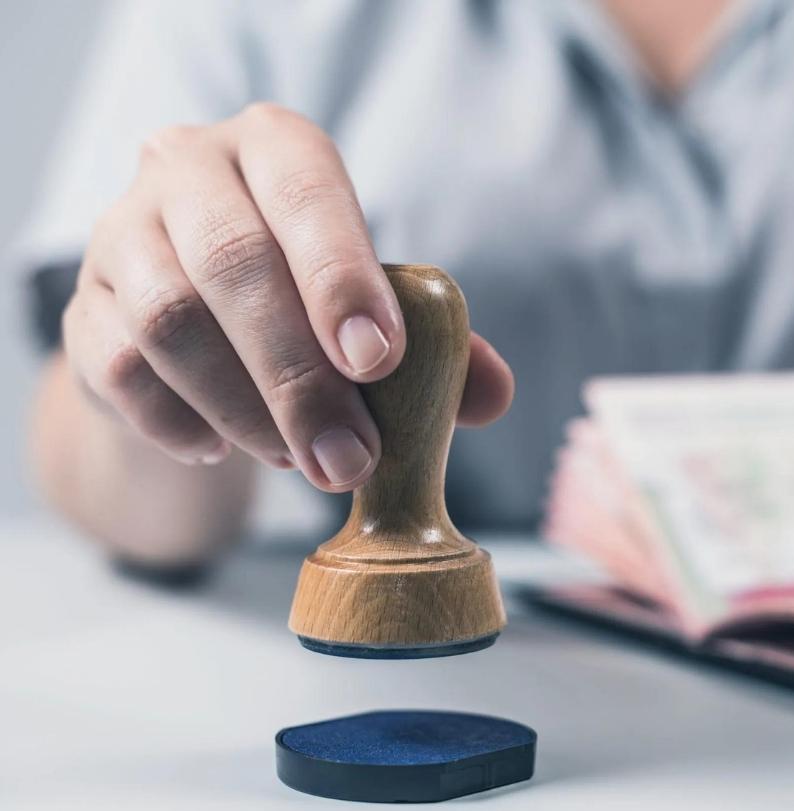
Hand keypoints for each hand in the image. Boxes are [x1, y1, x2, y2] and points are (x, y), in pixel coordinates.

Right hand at [63, 103, 512, 491]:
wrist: (199, 329)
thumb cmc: (306, 302)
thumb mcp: (371, 307)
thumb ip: (437, 346)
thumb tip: (493, 395)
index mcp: (276, 147)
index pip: (307, 190)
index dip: (342, 275)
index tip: (377, 360)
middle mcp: (189, 168)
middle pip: (233, 263)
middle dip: (299, 375)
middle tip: (347, 458)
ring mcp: (122, 234)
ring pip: (170, 321)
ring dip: (245, 409)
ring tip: (298, 462)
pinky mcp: (82, 308)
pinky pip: (121, 370)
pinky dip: (180, 423)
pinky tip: (224, 450)